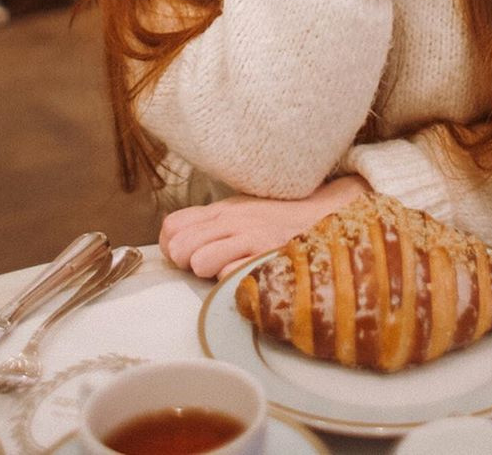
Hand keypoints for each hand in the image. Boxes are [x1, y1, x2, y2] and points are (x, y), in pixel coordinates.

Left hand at [159, 175, 368, 278]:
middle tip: (205, 265)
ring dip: (207, 271)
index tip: (183, 255)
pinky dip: (232, 279)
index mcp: (221, 211)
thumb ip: (206, 224)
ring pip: (200, 261)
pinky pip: (231, 274)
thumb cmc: (275, 220)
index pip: (172, 227)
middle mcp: (232, 221)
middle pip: (180, 247)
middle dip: (185, 263)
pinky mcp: (267, 255)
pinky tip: (243, 274)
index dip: (170, 247)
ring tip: (224, 268)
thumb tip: (171, 241)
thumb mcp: (238, 213)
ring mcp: (250, 238)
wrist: (321, 215)